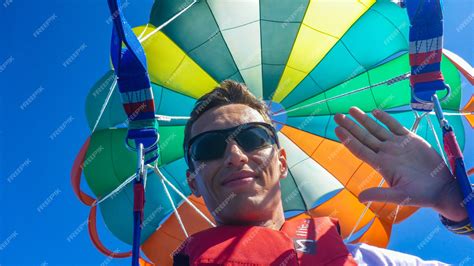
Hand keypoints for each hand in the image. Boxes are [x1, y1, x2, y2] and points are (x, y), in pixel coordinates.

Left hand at [334, 107, 466, 221]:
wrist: (441, 189)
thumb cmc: (420, 195)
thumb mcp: (399, 196)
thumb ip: (379, 194)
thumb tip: (360, 198)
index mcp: (381, 164)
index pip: (360, 149)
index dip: (348, 139)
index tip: (337, 130)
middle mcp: (386, 153)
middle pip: (364, 136)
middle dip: (350, 126)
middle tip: (337, 116)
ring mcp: (397, 145)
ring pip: (376, 129)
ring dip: (364, 119)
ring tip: (352, 110)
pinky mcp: (410, 140)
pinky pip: (395, 126)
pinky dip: (385, 118)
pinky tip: (375, 111)